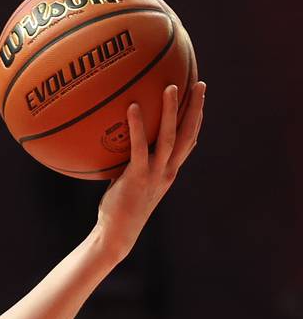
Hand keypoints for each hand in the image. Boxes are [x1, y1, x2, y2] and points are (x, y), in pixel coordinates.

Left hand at [97, 80, 205, 254]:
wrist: (117, 234)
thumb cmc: (120, 209)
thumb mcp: (131, 183)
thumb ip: (134, 165)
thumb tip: (122, 146)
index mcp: (169, 171)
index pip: (189, 141)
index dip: (198, 119)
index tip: (201, 98)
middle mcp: (167, 171)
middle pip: (188, 134)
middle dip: (196, 108)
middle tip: (201, 83)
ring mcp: (154, 174)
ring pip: (169, 137)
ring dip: (172, 111)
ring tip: (172, 87)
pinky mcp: (137, 177)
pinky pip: (138, 148)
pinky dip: (137, 126)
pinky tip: (132, 107)